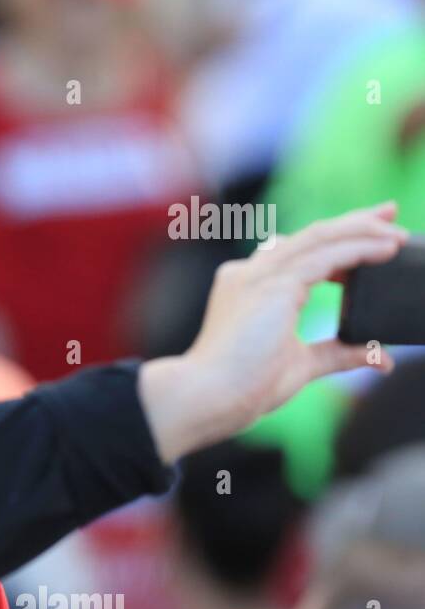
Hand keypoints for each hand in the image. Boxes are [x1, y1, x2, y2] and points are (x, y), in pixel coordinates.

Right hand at [139, 202, 406, 463]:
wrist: (211, 395)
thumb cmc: (244, 386)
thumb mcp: (301, 364)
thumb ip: (338, 353)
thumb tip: (381, 358)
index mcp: (248, 289)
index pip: (297, 254)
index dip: (335, 243)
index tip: (369, 239)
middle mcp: (250, 274)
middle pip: (310, 237)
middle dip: (353, 223)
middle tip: (389, 213)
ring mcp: (259, 275)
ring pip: (320, 238)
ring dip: (362, 231)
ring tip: (397, 232)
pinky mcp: (273, 284)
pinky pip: (326, 255)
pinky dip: (359, 249)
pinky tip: (386, 249)